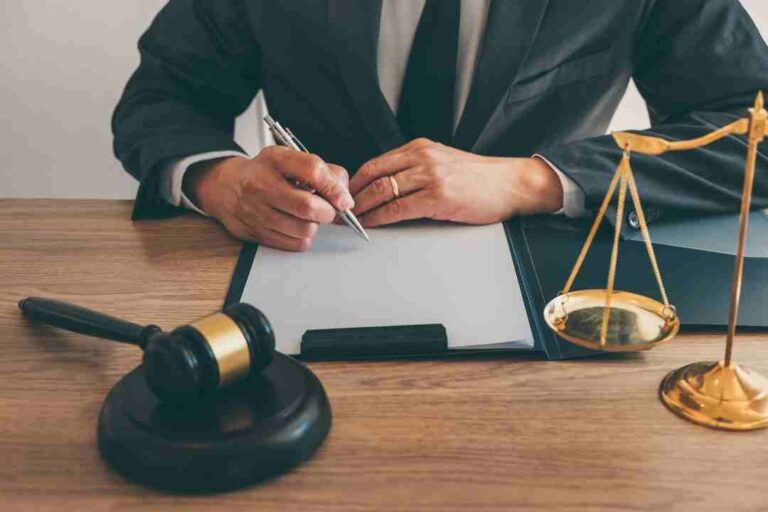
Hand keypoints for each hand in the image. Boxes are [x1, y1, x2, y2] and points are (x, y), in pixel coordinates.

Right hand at [184, 146, 353, 250]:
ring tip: (308, 216)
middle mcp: (262, 185)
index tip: (344, 199)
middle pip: (308, 206)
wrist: (226, 187)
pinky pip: (295, 243)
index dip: (334, 187)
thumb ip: (322, 171)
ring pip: (304, 229)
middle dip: (328, 212)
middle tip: (328, 210)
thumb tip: (344, 194)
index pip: (312, 170)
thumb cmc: (266, 173)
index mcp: (275, 160)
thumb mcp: (290, 159)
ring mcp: (257, 211)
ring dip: (315, 225)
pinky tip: (296, 225)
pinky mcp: (256, 233)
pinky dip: (303, 237)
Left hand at [349, 139, 563, 226]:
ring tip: (351, 220)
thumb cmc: (480, 178)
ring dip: (363, 208)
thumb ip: (416, 169)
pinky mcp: (438, 197)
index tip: (345, 194)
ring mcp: (430, 177)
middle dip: (353, 195)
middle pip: (374, 176)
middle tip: (340, 209)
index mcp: (420, 148)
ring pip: (383, 191)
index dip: (356, 181)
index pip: (376, 163)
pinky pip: (399, 208)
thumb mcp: (443, 162)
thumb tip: (387, 188)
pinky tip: (372, 224)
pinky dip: (380, 218)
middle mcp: (422, 158)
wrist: (510, 184)